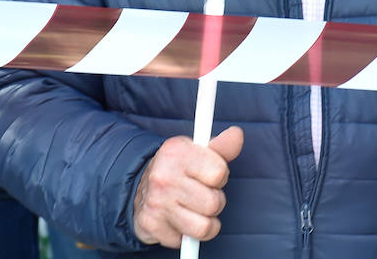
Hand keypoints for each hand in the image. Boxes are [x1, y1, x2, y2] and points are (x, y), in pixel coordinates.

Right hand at [132, 126, 243, 246]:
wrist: (139, 187)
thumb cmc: (178, 168)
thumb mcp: (198, 151)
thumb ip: (222, 146)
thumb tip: (237, 135)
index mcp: (176, 152)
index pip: (219, 174)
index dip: (220, 176)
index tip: (209, 175)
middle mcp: (163, 176)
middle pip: (214, 203)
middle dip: (214, 201)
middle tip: (202, 194)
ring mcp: (156, 202)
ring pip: (204, 227)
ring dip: (205, 221)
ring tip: (195, 209)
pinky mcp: (151, 225)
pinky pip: (187, 241)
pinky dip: (187, 234)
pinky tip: (179, 219)